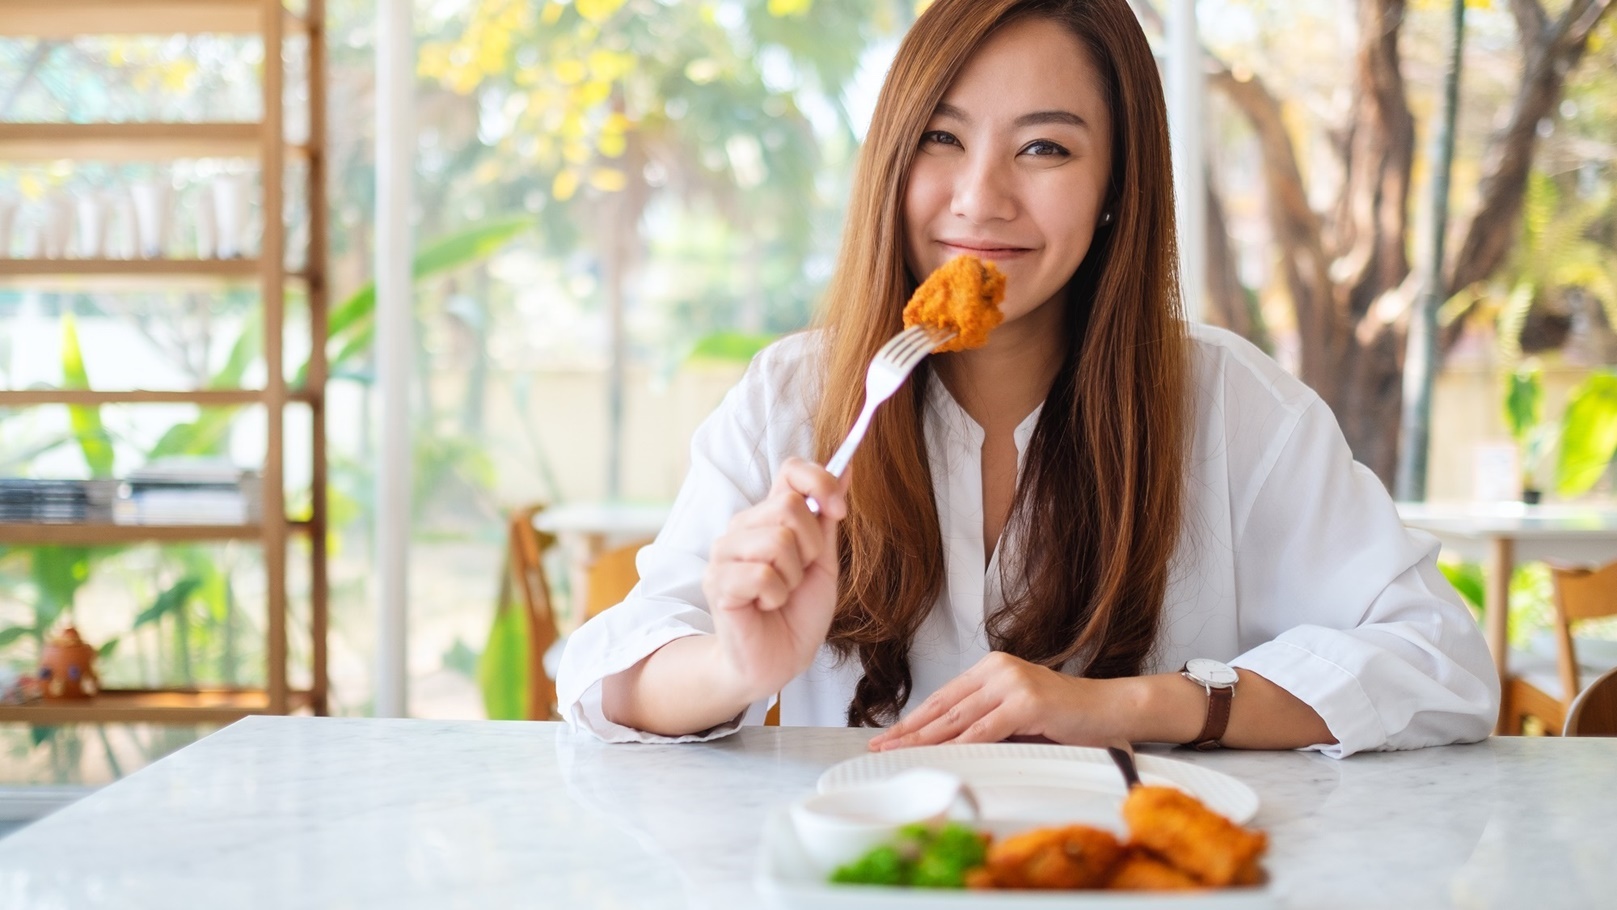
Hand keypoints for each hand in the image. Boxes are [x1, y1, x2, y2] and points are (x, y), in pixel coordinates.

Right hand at [702, 456, 847, 703]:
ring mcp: (725, 553)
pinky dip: (776, 597)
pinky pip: (762, 575)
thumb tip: (847, 467)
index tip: (839, 511)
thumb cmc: (798, 613)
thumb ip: (828, 518)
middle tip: (800, 575)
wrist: (778, 661)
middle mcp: (742, 527)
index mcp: (769, 516)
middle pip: (789, 506)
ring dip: (792, 576)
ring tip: (781, 593)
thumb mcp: (823, 562)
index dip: (820, 482)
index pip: (791, 471)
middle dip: (811, 546)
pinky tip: (766, 606)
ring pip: (776, 540)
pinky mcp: (717, 582)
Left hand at [866, 652, 1134, 750]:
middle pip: (945, 706)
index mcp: (991, 667)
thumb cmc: (1066, 715)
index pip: (944, 696)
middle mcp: (998, 670)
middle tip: (883, 745)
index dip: (914, 718)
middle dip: (911, 730)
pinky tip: (943, 756)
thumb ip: (986, 719)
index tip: (889, 734)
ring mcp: (1012, 683)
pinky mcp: (1027, 702)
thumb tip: (946, 743)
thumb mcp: (1017, 712)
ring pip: (960, 718)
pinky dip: (962, 745)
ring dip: (928, 739)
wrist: (1110, 708)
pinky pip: (986, 729)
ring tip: (902, 752)